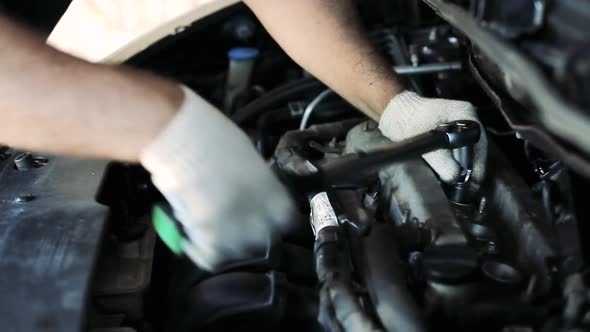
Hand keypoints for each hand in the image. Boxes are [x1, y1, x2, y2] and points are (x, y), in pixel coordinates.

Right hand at [141, 86, 292, 270]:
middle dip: (252, 238)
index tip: (268, 224)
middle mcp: (257, 206)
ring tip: (212, 238)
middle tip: (235, 232)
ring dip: (226, 248)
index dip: (278, 224)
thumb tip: (256, 195)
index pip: (287, 219)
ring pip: (239, 252)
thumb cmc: (207, 133)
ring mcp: (233, 219)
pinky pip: (210, 256)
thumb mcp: (245, 154)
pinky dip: (201, 254)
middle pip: (265, 240)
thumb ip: (256, 180)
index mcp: (269, 185)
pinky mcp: (207, 227)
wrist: (176, 131)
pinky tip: (191, 243)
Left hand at [379, 91, 486, 182]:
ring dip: (465, 165)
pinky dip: (456, 160)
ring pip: (469, 149)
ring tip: (461, 181)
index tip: (474, 180)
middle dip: (472, 166)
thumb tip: (455, 176)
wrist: (395, 113)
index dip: (477, 163)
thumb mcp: (425, 142)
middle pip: (476, 147)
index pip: (478, 142)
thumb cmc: (407, 119)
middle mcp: (466, 117)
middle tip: (469, 185)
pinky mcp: (452, 131)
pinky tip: (453, 171)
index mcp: (464, 113)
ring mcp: (460, 123)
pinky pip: (459, 149)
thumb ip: (441, 161)